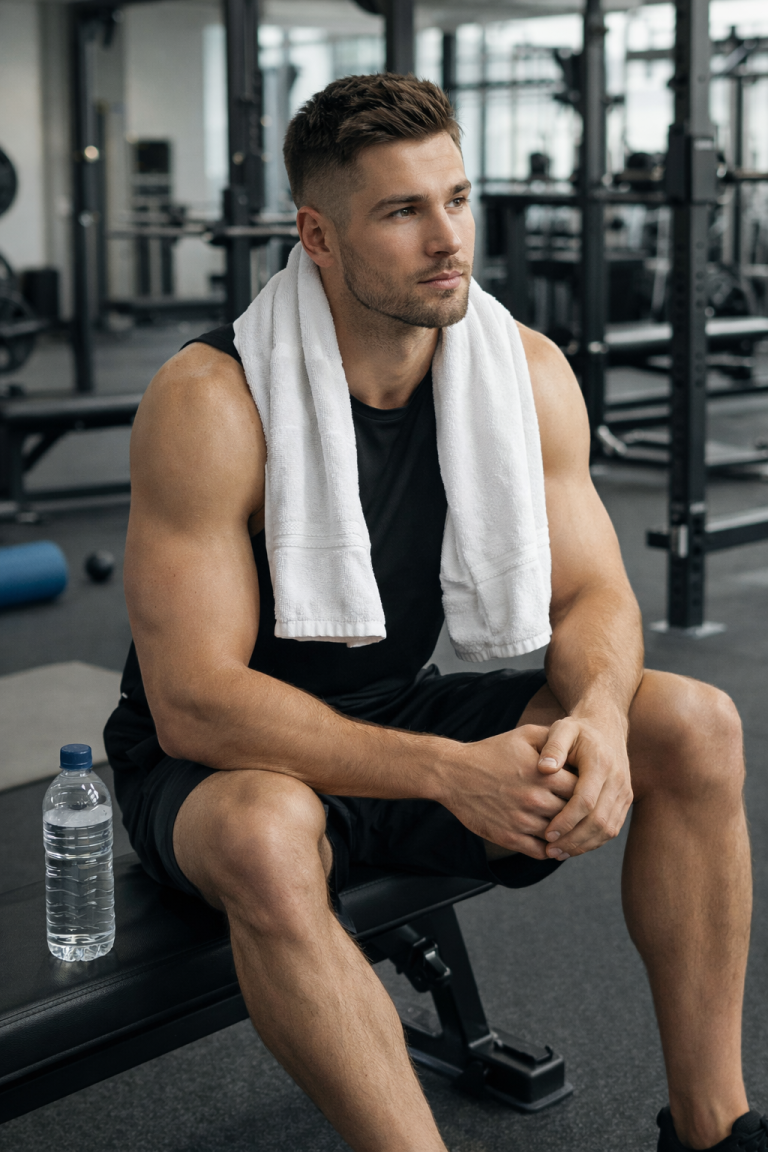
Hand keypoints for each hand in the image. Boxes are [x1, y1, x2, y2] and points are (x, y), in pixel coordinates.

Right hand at [442, 726, 577, 858]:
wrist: (453, 774)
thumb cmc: (490, 752)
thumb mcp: (524, 735)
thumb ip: (553, 739)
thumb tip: (577, 745)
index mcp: (544, 775)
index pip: (583, 790)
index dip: (588, 791)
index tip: (588, 792)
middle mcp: (536, 799)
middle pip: (574, 816)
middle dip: (580, 815)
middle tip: (585, 815)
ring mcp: (522, 821)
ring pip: (560, 837)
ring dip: (567, 835)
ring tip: (571, 831)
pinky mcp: (509, 838)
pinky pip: (541, 852)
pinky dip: (550, 850)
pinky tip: (552, 842)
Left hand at [537, 713, 632, 860]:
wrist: (606, 726)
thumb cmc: (577, 730)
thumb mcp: (562, 729)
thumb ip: (553, 746)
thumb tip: (544, 768)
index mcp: (600, 763)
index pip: (585, 801)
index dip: (566, 820)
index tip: (546, 833)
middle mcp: (617, 780)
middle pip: (598, 820)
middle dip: (573, 839)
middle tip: (549, 850)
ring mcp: (624, 792)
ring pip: (607, 829)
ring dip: (583, 845)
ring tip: (557, 853)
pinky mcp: (625, 801)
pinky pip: (612, 828)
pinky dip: (593, 841)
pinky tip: (572, 847)